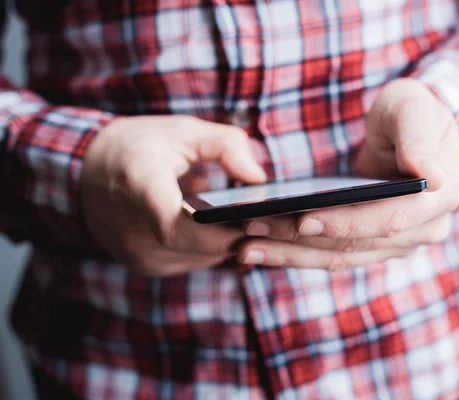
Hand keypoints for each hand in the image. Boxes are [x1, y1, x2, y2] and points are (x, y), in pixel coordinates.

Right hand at [81, 115, 265, 276]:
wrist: (83, 172)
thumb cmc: (136, 146)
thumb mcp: (181, 130)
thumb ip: (225, 145)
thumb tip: (259, 178)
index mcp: (139, 188)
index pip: (180, 226)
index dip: (223, 230)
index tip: (261, 219)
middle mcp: (134, 232)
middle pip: (203, 247)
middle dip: (245, 234)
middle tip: (284, 222)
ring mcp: (138, 255)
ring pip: (204, 258)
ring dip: (233, 242)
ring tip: (265, 222)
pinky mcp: (145, 266)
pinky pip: (193, 260)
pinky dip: (214, 246)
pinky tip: (231, 228)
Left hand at [237, 79, 458, 269]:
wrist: (407, 131)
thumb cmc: (411, 111)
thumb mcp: (413, 109)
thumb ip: (419, 138)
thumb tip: (433, 176)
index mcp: (439, 199)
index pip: (388, 220)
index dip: (345, 223)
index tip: (302, 219)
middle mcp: (424, 229)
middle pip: (356, 244)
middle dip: (301, 238)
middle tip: (252, 228)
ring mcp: (399, 242)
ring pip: (339, 257)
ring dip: (291, 254)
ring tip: (245, 247)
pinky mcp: (373, 246)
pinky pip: (333, 256)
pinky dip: (296, 254)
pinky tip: (261, 249)